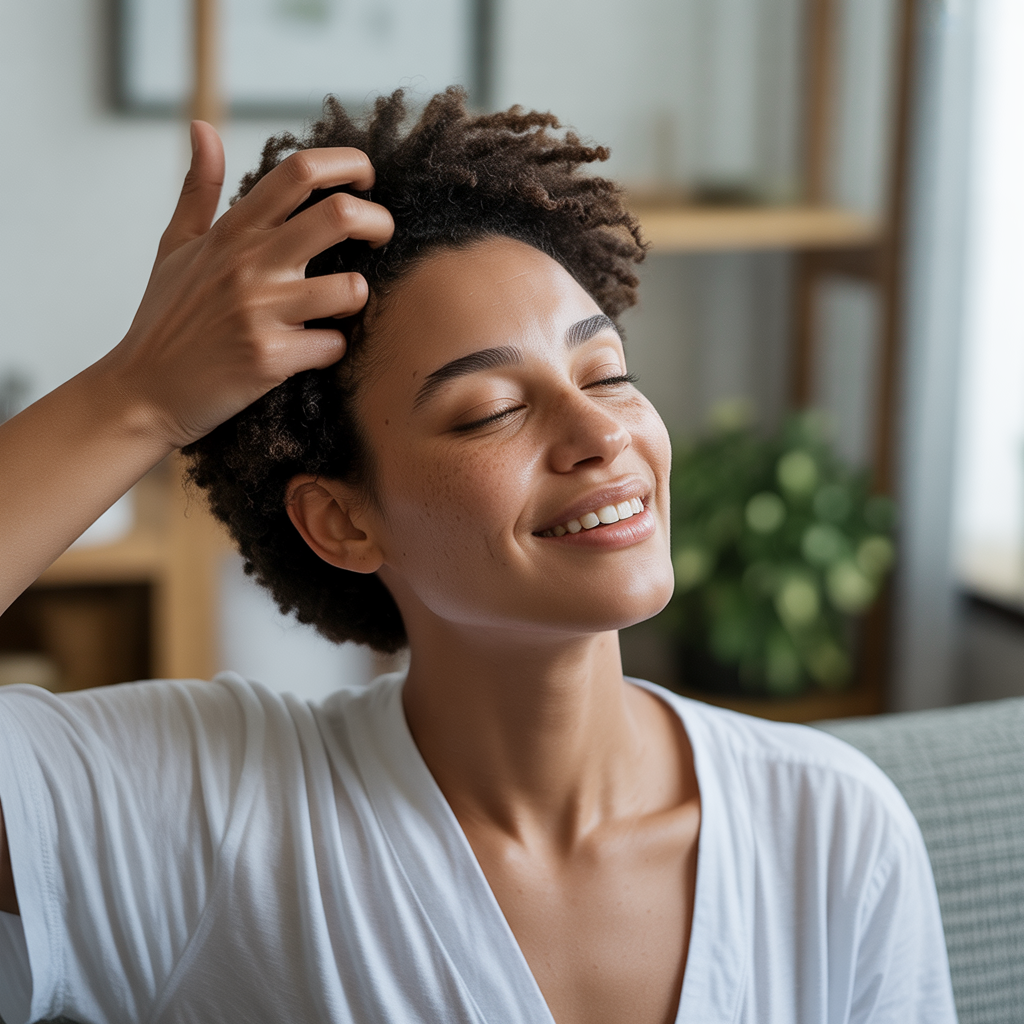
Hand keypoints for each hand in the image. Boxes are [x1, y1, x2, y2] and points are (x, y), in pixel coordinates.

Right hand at [105, 120, 393, 449]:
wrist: (143, 392)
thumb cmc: (165, 319)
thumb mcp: (175, 247)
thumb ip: (198, 189)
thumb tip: (202, 128)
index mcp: (232, 232)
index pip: (299, 172)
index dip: (347, 164)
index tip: (365, 179)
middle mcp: (249, 264)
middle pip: (340, 216)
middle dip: (378, 222)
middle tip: (379, 238)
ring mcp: (261, 312)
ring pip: (351, 288)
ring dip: (357, 298)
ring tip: (338, 307)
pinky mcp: (272, 359)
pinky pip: (335, 346)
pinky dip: (334, 350)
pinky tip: (314, 352)